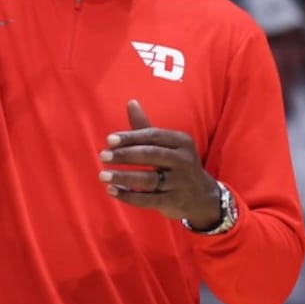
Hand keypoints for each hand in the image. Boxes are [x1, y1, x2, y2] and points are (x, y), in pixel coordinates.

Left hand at [98, 99, 221, 226]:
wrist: (201, 195)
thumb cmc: (176, 164)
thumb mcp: (167, 144)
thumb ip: (145, 127)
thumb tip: (131, 102)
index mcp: (181, 142)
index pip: (153, 136)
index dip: (130, 137)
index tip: (109, 140)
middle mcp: (183, 160)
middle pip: (151, 155)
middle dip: (125, 155)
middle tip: (103, 156)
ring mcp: (179, 182)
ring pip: (148, 179)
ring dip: (124, 177)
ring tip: (103, 175)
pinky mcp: (174, 201)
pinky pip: (148, 199)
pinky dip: (129, 196)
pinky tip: (112, 191)